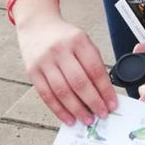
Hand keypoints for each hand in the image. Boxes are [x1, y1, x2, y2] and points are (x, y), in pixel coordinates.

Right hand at [17, 10, 117, 124]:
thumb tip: (104, 93)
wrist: (37, 25)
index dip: (105, 89)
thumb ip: (93, 63)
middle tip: (102, 114)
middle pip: (79, 82)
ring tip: (87, 120)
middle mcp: (60, 50)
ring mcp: (44, 61)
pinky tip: (69, 118)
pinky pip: (46, 95)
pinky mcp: (32, 72)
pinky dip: (59, 110)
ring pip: (62, 91)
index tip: (112, 104)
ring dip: (76, 109)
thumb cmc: (64, 37)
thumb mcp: (83, 41)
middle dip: (93, 102)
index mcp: (78, 40)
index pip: (95, 69)